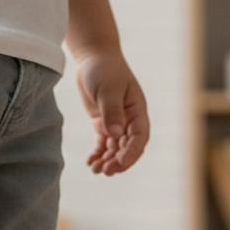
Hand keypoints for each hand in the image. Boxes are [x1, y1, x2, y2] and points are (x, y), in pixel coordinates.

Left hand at [75, 51, 148, 175]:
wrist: (93, 57)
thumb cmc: (104, 69)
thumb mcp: (108, 89)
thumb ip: (112, 112)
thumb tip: (116, 134)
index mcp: (137, 110)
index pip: (140, 137)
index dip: (132, 152)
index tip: (120, 162)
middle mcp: (129, 119)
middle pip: (128, 146)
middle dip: (119, 161)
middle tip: (105, 171)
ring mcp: (116, 122)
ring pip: (115, 148)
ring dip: (107, 160)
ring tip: (95, 170)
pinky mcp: (103, 122)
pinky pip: (103, 143)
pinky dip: (98, 153)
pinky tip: (89, 162)